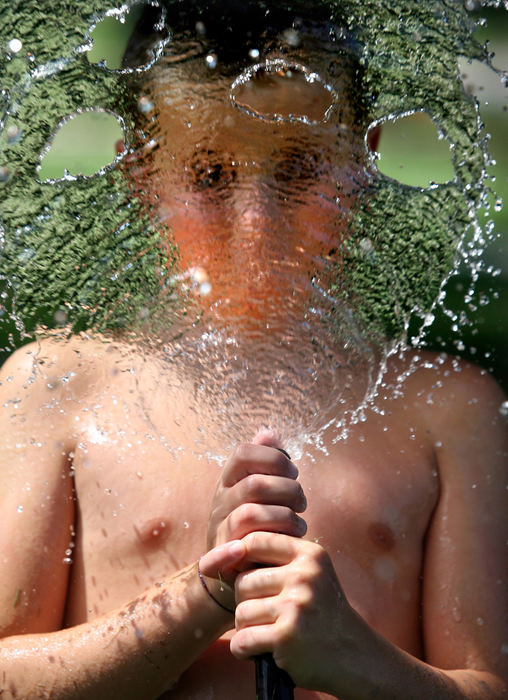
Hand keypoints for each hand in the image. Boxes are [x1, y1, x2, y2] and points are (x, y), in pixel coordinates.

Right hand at [206, 430, 306, 584]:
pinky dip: (253, 544)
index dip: (273, 458)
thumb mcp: (256, 491)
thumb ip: (264, 462)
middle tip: (302, 503)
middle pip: (255, 484)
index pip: (243, 453)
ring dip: (284, 519)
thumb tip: (270, 433)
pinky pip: (235, 547)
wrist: (233, 571)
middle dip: (288, 491)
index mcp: (228, 480)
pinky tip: (280, 541)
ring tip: (300, 525)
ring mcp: (220, 529)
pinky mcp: (224, 558)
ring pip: (250, 514)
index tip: (293, 472)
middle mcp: (221, 501)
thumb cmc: (255, 525)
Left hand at [230, 531, 355, 694]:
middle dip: (245, 602)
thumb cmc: (322, 612)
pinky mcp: (287, 636)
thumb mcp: (311, 574)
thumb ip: (279, 559)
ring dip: (245, 628)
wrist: (353, 655)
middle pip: (243, 581)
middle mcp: (304, 575)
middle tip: (263, 616)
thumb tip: (231, 549)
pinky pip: (243, 640)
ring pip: (241, 612)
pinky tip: (258, 652)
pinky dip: (244, 649)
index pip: (255, 541)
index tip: (244, 576)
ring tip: (264, 633)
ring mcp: (296, 605)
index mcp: (309, 554)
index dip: (240, 559)